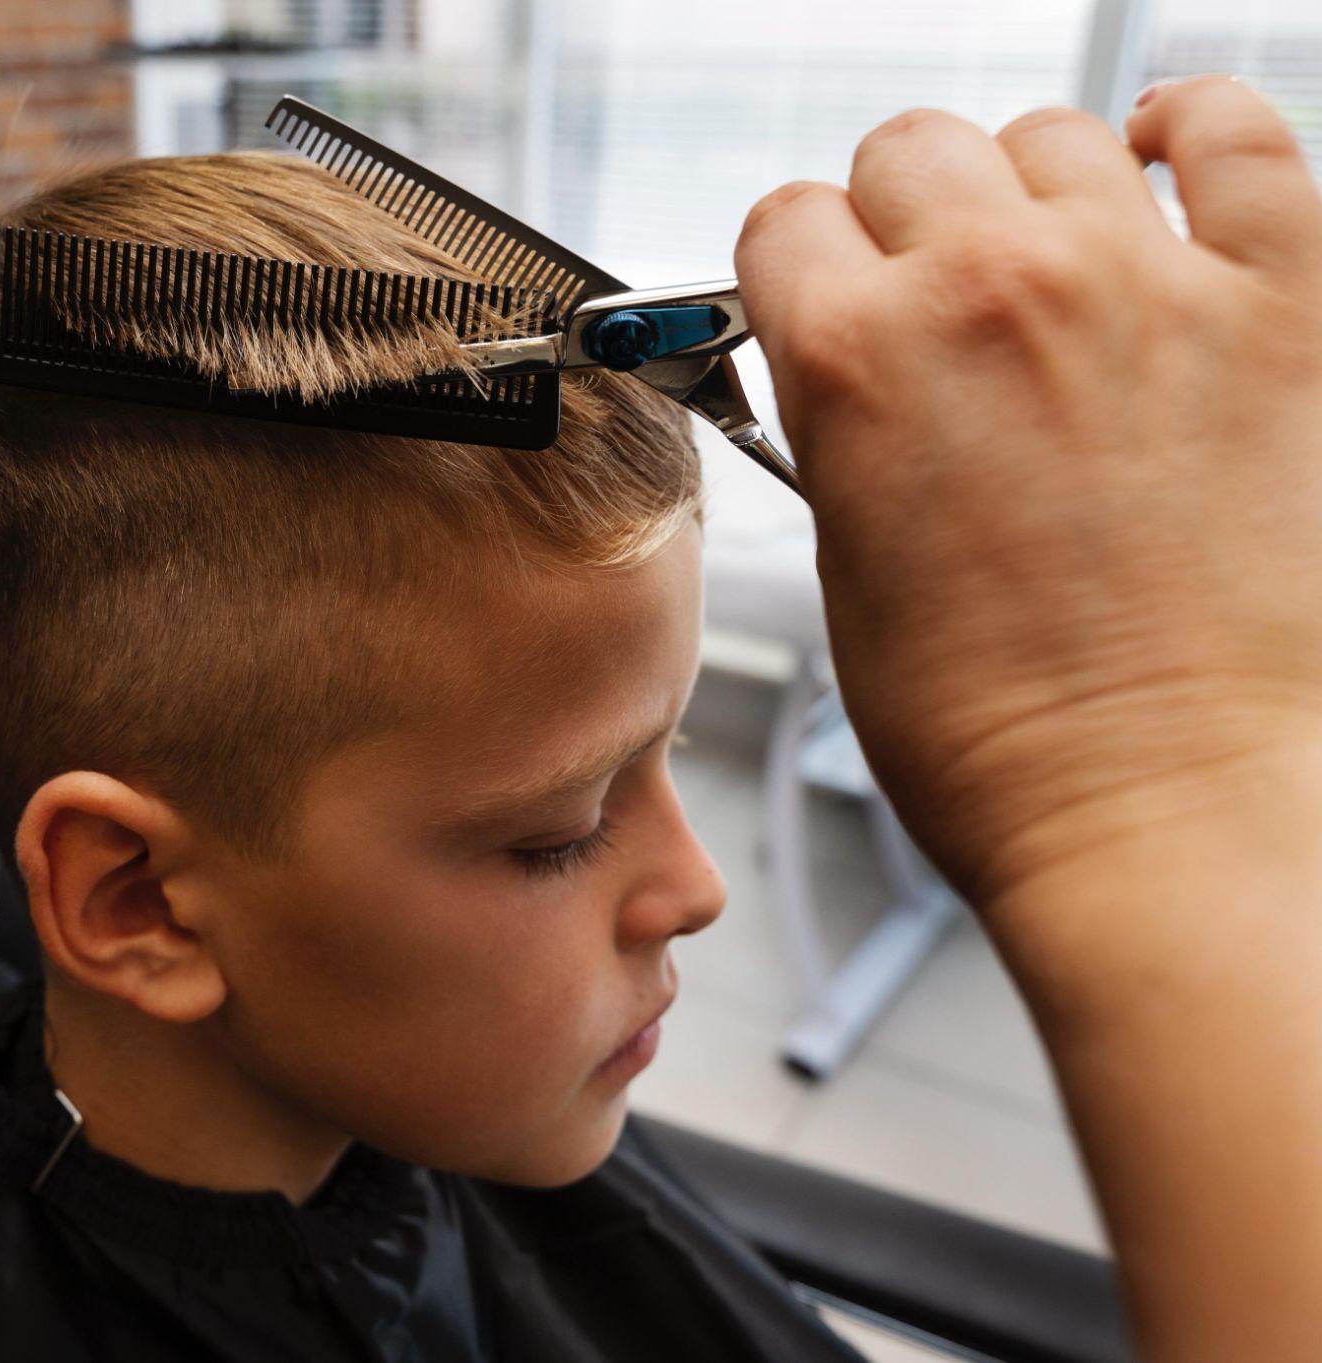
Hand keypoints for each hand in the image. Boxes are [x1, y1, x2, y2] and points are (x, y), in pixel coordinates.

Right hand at [735, 79, 1321, 906]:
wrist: (1161, 809)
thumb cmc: (998, 732)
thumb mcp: (846, 570)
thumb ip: (841, 430)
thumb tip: (857, 366)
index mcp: (856, 363)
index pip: (785, 221)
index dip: (796, 267)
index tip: (821, 297)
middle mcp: (991, 292)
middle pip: (908, 152)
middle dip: (899, 219)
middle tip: (928, 296)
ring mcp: (1144, 282)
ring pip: (1050, 135)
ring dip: (1029, 192)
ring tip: (1050, 265)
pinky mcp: (1281, 303)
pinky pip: (1236, 129)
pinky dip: (1191, 132)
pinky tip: (1164, 169)